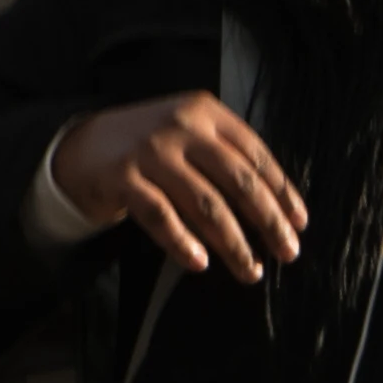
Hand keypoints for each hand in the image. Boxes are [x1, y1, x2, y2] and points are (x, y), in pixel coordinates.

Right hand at [48, 91, 310, 280]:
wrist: (82, 147)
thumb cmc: (149, 147)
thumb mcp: (190, 134)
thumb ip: (227, 157)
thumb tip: (277, 207)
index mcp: (206, 112)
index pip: (256, 155)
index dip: (282, 192)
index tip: (299, 224)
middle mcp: (182, 127)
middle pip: (238, 181)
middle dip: (268, 222)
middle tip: (287, 253)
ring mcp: (151, 151)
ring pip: (205, 204)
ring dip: (233, 243)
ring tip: (250, 270)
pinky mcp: (123, 178)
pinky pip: (160, 217)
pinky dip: (182, 242)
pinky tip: (200, 263)